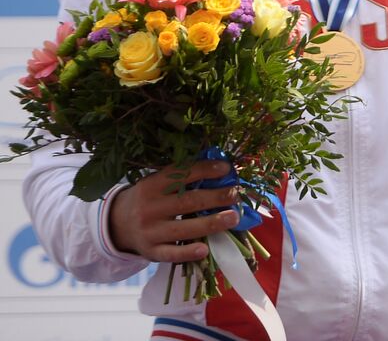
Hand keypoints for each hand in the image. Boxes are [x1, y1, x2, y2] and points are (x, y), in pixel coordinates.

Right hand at [108, 160, 242, 262]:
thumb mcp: (157, 183)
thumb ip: (181, 178)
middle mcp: (149, 208)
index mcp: (151, 186)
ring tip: (234, 218)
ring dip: (211, 223)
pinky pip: (171, 254)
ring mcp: (149, 232)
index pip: (179, 175)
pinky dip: (187, 253)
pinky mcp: (151, 252)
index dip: (204, 170)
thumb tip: (221, 169)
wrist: (117, 224)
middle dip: (214, 197)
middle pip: (186, 202)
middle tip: (235, 194)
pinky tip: (204, 250)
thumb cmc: (149, 199)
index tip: (226, 168)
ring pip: (183, 228)